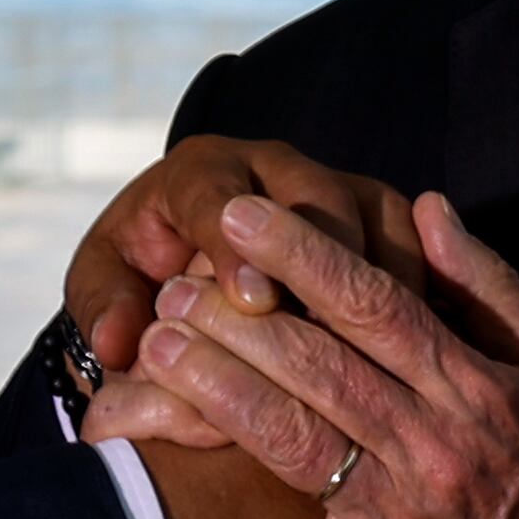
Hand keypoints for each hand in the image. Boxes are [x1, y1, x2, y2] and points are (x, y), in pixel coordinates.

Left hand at [65, 135, 422, 376]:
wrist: (192, 271)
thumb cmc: (143, 283)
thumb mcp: (109, 294)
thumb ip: (105, 314)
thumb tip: (118, 341)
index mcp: (199, 172)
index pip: (220, 197)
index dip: (238, 248)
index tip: (253, 302)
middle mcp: (273, 166)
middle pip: (318, 196)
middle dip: (325, 262)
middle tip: (327, 330)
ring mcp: (335, 186)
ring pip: (376, 218)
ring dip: (379, 283)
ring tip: (379, 350)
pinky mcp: (380, 218)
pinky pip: (413, 243)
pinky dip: (414, 293)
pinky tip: (413, 351)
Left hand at [136, 191, 518, 518]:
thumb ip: (488, 286)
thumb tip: (425, 208)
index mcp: (476, 386)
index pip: (373, 302)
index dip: (299, 254)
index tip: (240, 216)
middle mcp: (432, 445)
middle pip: (315, 363)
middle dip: (234, 316)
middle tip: (173, 280)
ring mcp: (395, 512)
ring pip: (289, 433)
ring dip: (214, 384)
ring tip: (155, 346)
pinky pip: (298, 509)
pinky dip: (240, 469)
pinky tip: (185, 437)